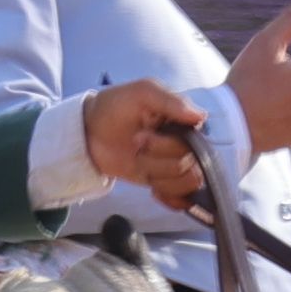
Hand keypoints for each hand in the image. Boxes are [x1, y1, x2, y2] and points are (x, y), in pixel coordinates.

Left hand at [81, 78, 212, 209]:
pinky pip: (183, 198)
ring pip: (186, 181)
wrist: (89, 132)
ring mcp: (174, 164)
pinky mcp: (164, 181)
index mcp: (182, 121)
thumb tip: (201, 117)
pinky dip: (170, 198)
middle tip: (134, 144)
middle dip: (156, 158)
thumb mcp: (141, 93)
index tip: (141, 136)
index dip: (168, 144)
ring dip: (159, 176)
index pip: (197, 141)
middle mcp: (183, 143)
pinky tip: (154, 191)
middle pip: (189, 163)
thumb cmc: (115, 107)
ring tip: (139, 163)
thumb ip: (171, 101)